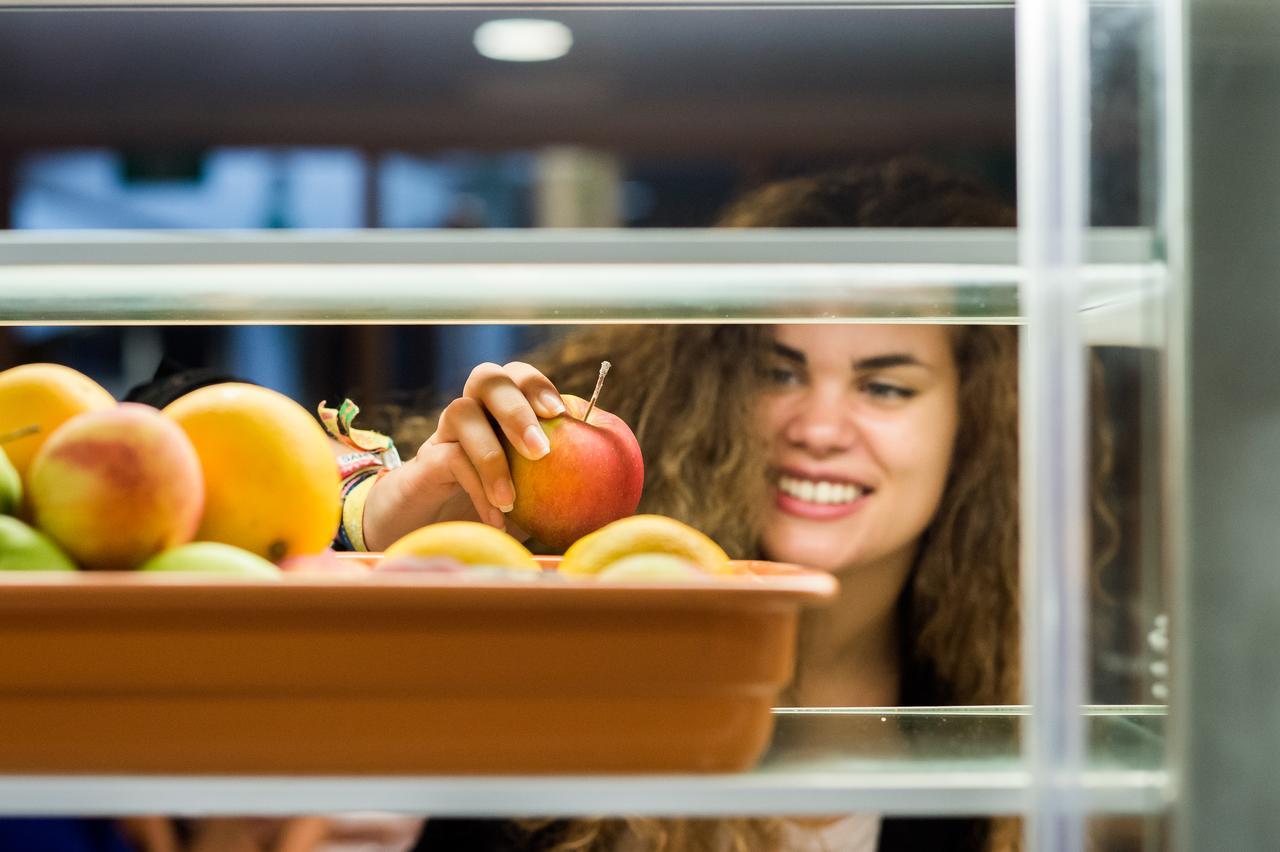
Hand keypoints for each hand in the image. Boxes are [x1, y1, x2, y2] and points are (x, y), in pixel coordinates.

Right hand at [360, 362, 564, 551]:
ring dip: (492, 454)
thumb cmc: (495, 511)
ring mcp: (444, 434)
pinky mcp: (424, 462)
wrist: (430, 532)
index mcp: (502, 412)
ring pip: (461, 411)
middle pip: (488, 378)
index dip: (539, 386)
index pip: (520, 378)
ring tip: (512, 499)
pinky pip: (448, 459)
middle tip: (540, 450)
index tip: (561, 413)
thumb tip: (624, 502)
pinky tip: (497, 518)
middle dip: (517, 408)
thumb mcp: (537, 501)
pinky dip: (476, 488)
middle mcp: (473, 412)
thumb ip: (572, 493)